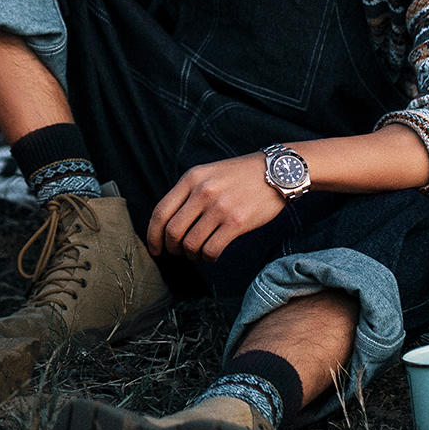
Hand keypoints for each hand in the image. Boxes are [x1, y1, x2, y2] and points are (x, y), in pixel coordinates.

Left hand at [147, 153, 284, 261]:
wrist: (276, 172)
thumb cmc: (239, 176)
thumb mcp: (207, 173)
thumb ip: (188, 192)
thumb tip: (169, 222)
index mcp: (190, 179)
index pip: (160, 211)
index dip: (152, 234)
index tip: (154, 248)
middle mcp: (201, 192)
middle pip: (172, 231)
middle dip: (171, 248)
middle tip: (177, 253)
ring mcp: (219, 207)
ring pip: (191, 244)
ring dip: (191, 254)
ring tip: (197, 253)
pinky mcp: (236, 222)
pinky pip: (212, 249)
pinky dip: (207, 257)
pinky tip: (211, 254)